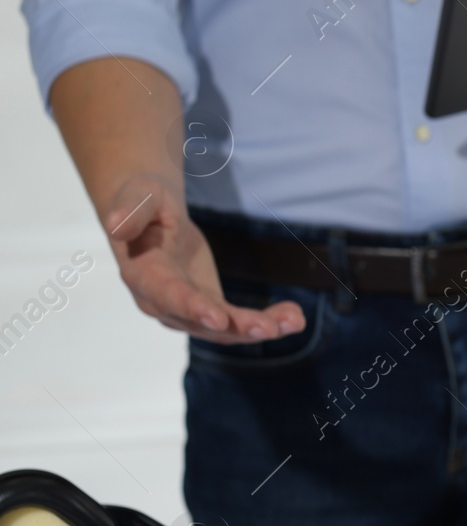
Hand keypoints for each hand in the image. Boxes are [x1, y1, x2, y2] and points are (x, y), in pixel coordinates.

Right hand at [102, 173, 304, 343]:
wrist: (150, 214)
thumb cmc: (143, 201)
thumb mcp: (138, 197)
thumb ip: (130, 211)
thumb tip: (114, 223)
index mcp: (143, 275)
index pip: (169, 296)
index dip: (194, 308)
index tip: (220, 319)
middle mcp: (162, 301)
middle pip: (201, 321)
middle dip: (236, 326)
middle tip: (269, 328)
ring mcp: (185, 310)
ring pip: (223, 328)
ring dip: (259, 328)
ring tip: (294, 321)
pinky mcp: (207, 308)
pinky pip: (236, 322)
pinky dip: (265, 321)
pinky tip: (293, 317)